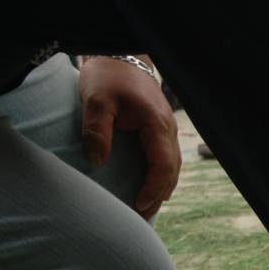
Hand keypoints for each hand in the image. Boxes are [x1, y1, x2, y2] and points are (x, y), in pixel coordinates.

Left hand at [78, 56, 179, 219]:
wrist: (119, 55)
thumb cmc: (107, 77)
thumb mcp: (95, 101)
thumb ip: (96, 131)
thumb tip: (97, 162)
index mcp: (156, 124)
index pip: (163, 165)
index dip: (154, 188)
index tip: (139, 204)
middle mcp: (168, 129)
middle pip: (172, 170)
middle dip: (159, 194)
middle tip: (142, 215)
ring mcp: (168, 128)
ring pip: (173, 165)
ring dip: (163, 187)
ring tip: (147, 206)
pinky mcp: (160, 128)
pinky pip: (168, 157)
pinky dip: (162, 175)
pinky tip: (152, 186)